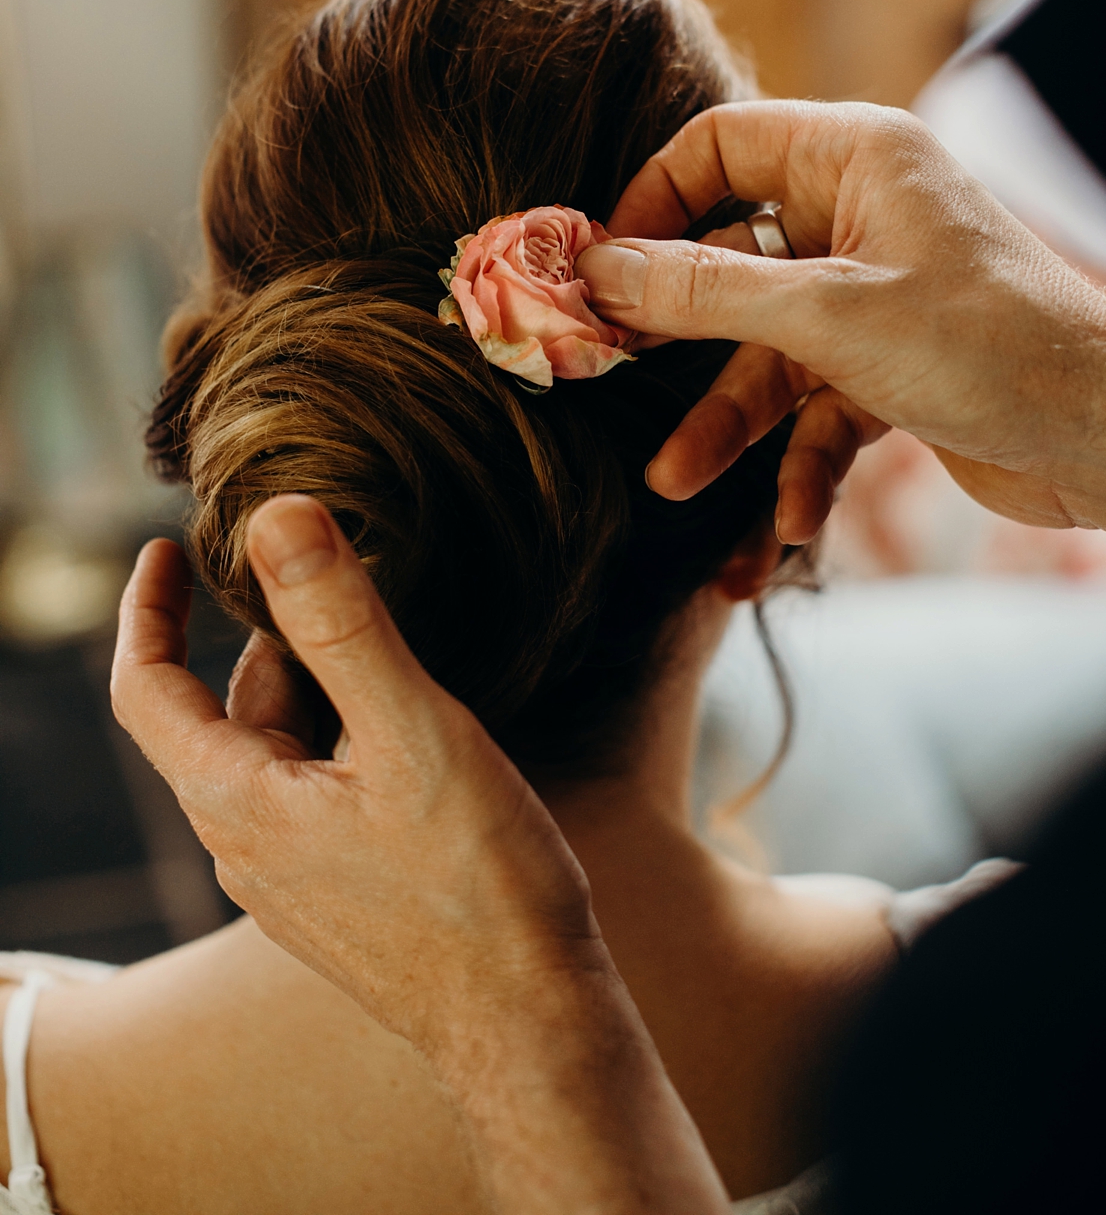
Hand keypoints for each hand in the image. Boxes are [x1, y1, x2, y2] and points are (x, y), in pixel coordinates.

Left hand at [111, 497, 727, 1214]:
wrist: (527, 1021)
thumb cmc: (477, 882)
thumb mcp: (410, 729)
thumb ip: (341, 623)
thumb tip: (277, 517)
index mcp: (236, 803)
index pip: (145, 690)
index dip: (147, 610)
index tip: (167, 548)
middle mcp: (244, 848)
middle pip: (225, 714)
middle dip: (266, 637)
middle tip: (331, 572)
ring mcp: (290, 881)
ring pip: (278, 753)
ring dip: (312, 688)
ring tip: (385, 644)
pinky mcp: (337, 898)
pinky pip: (314, 795)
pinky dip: (340, 739)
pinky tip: (407, 731)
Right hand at [581, 101, 1105, 552]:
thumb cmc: (986, 344)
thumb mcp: (825, 316)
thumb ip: (704, 293)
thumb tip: (597, 268)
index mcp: (854, 161)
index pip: (721, 146)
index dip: (653, 198)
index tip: (600, 264)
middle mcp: (860, 219)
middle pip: (732, 262)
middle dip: (679, 337)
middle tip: (609, 376)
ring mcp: (874, 298)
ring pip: (768, 353)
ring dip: (728, 424)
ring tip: (678, 487)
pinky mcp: (891, 369)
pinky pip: (817, 412)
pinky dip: (797, 467)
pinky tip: (787, 528)